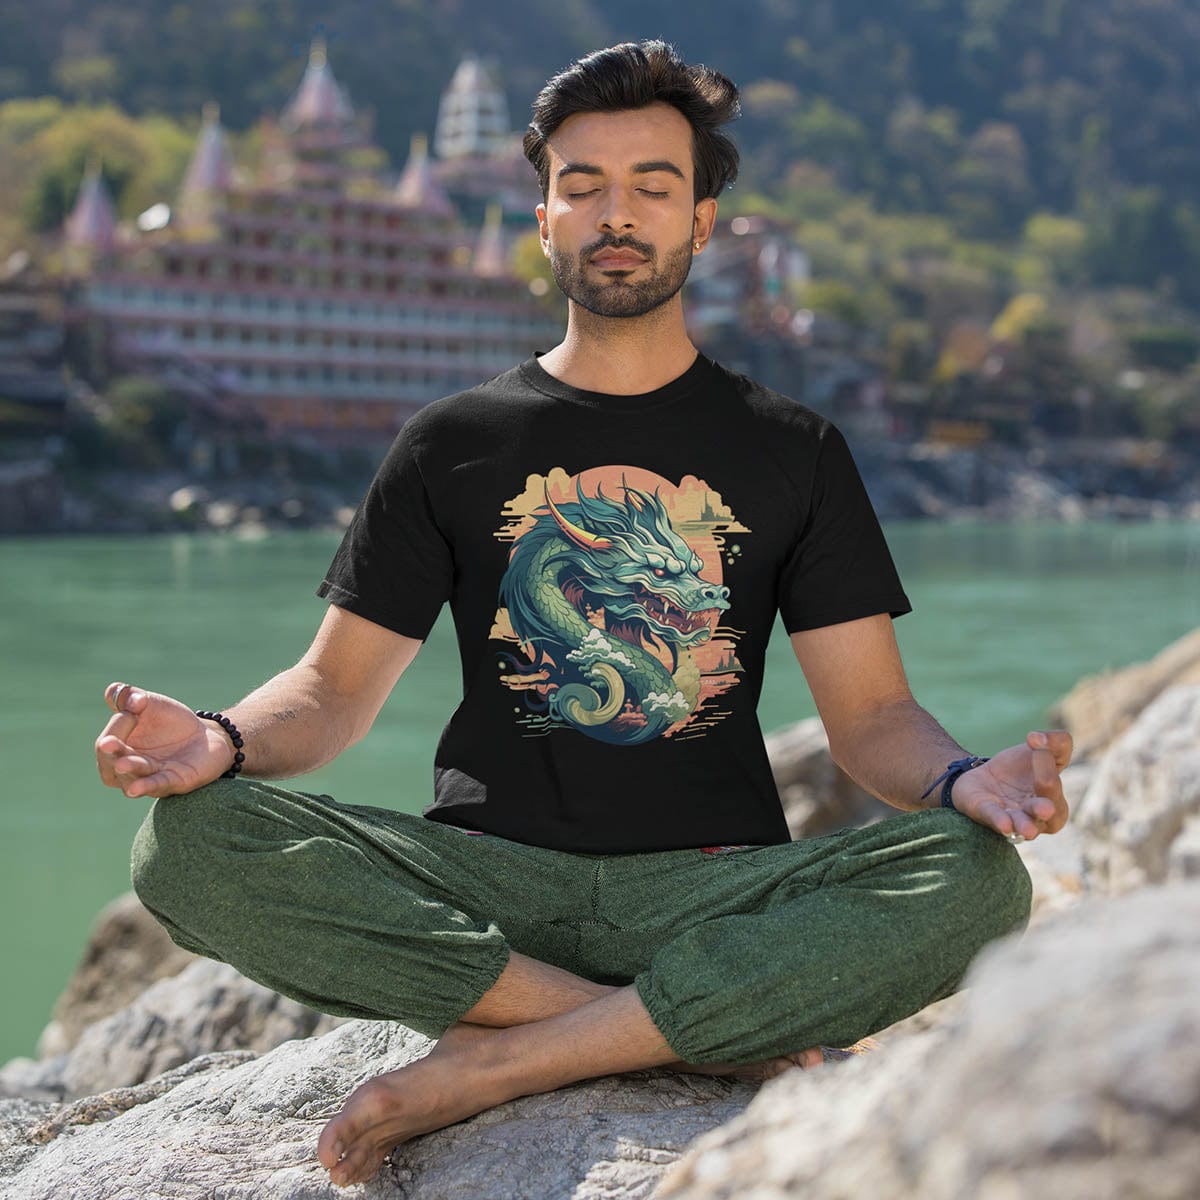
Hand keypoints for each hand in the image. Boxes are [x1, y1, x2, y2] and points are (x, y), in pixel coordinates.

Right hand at [95, 682, 234, 798]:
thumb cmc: (172, 722)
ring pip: (132, 778)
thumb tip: (116, 690)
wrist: (206, 736)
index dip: (117, 725)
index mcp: (119, 748)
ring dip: (129, 770)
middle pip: (110, 767)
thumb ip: (132, 696)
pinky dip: (146, 786)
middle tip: (107, 743)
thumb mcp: (151, 704)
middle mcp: (129, 768)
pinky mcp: (175, 782)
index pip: (107, 742)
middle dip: (110, 754)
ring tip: (121, 764)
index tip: (135, 707)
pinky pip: (158, 786)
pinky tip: (135, 788)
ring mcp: (151, 777)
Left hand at [948, 730, 1071, 840]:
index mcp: (1054, 796)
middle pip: (1050, 811)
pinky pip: (995, 819)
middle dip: (1045, 806)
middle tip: (1045, 800)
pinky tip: (1005, 825)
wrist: (981, 776)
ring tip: (1029, 830)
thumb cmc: (1018, 769)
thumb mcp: (1037, 750)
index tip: (1032, 739)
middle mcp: (1038, 812)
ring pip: (1024, 823)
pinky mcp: (987, 814)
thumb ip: (1054, 742)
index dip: (1047, 760)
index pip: (1056, 780)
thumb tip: (1036, 738)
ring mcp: (1013, 815)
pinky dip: (1000, 821)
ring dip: (1026, 825)